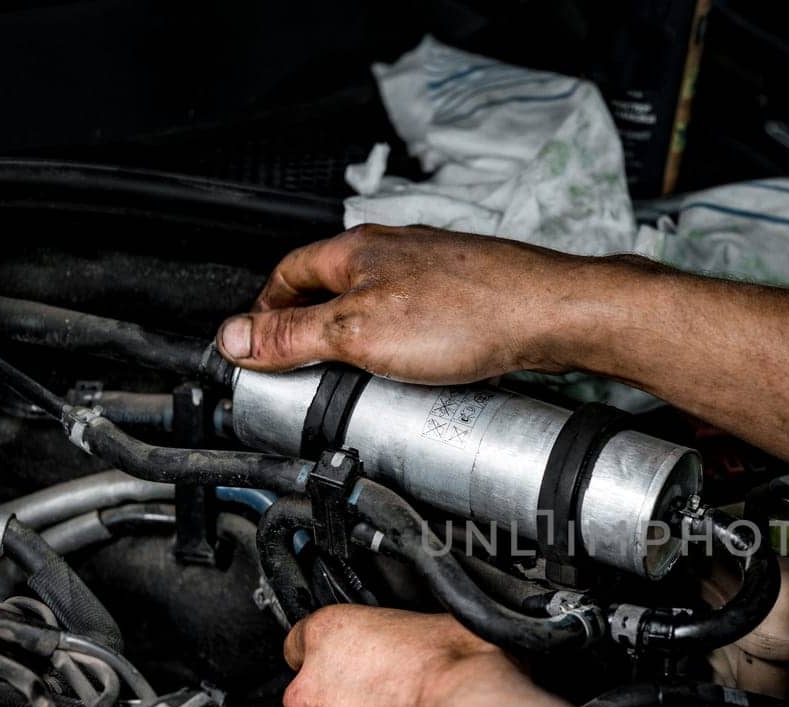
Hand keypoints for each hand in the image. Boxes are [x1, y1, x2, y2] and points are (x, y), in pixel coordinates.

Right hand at [215, 224, 595, 382]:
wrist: (552, 315)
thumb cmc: (469, 313)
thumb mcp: (359, 333)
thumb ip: (294, 336)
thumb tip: (236, 337)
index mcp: (357, 250)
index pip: (288, 273)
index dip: (265, 310)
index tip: (255, 343)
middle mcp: (395, 250)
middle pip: (331, 286)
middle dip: (311, 325)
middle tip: (299, 366)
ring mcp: (435, 270)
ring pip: (377, 302)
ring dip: (358, 336)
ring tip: (352, 375)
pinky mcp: (468, 294)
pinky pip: (417, 319)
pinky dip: (401, 344)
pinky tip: (413, 371)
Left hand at [280, 604, 521, 706]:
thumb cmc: (460, 678)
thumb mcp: (444, 626)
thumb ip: (410, 636)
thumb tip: (428, 645)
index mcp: (329, 637)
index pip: (303, 641)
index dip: (333, 654)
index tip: (356, 662)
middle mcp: (309, 692)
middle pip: (314, 696)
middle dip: (345, 701)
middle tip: (392, 702)